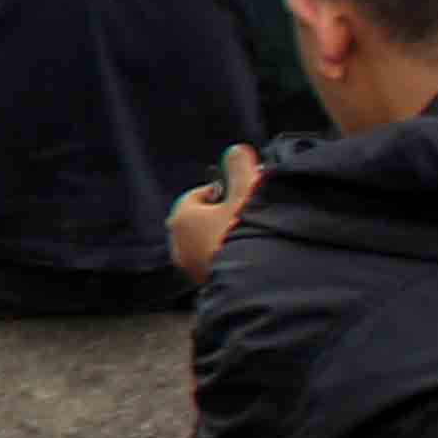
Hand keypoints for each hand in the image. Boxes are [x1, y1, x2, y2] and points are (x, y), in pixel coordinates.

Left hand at [174, 144, 265, 285]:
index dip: (221, 191)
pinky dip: (229, 259)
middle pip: (200, 221)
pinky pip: (216, 265)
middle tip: (248, 214)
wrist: (258, 286)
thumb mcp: (248, 194)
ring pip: (206, 245)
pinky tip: (252, 259)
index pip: (197, 196)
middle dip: (222, 215)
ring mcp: (191, 269)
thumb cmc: (250, 235)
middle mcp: (179, 245)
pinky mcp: (207, 287)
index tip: (241, 192)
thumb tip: (236, 151)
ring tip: (254, 237)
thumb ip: (241, 170)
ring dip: (225, 238)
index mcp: (182, 219)